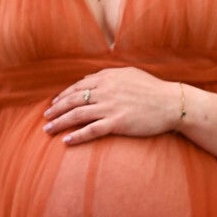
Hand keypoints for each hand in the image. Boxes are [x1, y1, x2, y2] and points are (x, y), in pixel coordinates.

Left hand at [44, 68, 182, 144]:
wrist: (171, 103)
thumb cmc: (152, 89)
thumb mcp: (129, 74)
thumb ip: (108, 76)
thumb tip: (88, 79)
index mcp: (107, 77)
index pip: (78, 86)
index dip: (63, 96)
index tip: (54, 104)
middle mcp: (106, 91)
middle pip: (73, 100)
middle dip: (56, 110)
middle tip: (45, 118)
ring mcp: (110, 107)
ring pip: (77, 115)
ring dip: (60, 123)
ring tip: (48, 130)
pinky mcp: (117, 123)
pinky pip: (92, 131)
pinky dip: (77, 136)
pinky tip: (67, 141)